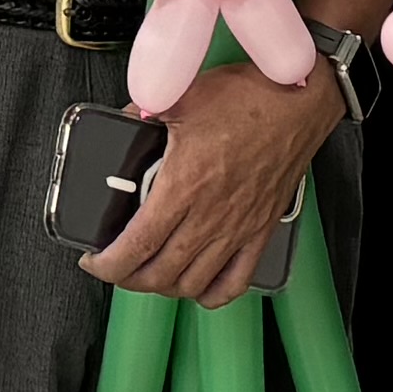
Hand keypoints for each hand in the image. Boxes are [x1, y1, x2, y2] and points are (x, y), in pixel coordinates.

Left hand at [86, 56, 339, 306]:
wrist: (299, 102)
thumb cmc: (249, 97)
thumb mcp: (182, 97)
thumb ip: (145, 112)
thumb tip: (124, 121)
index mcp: (185, 185)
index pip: (137, 246)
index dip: (108, 265)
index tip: (93, 261)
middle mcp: (210, 215)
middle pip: (160, 274)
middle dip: (128, 279)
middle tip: (115, 266)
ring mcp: (238, 228)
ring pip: (192, 283)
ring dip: (164, 288)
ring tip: (148, 273)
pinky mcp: (261, 231)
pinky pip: (236, 281)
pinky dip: (212, 294)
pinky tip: (197, 285)